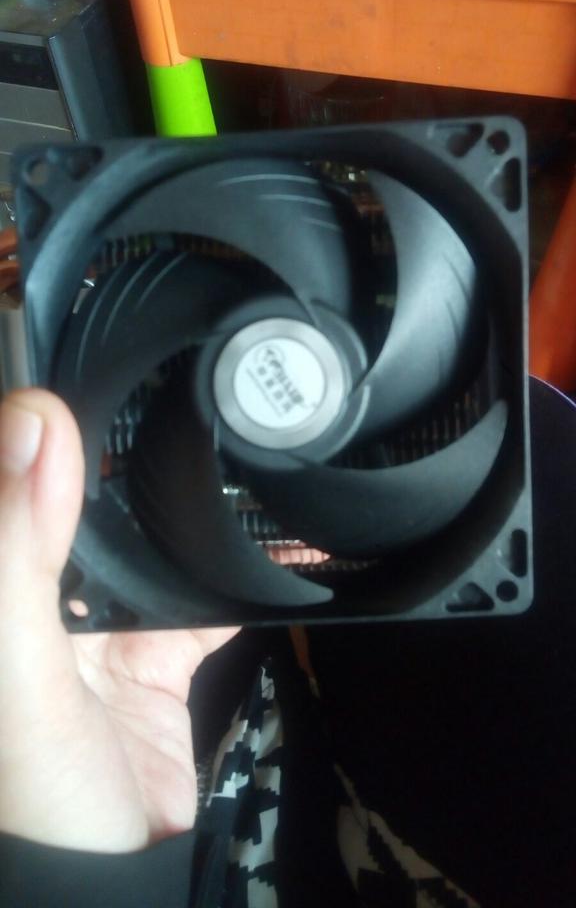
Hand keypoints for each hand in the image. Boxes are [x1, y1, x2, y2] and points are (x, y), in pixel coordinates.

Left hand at [0, 389, 237, 853]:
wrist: (111, 899)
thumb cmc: (39, 805)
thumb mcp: (17, 678)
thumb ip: (14, 554)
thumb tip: (32, 421)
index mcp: (2, 578)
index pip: (20, 468)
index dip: (54, 411)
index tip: (113, 349)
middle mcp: (39, 595)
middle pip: (88, 496)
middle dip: (135, 447)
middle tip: (199, 385)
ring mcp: (99, 628)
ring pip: (151, 541)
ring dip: (195, 505)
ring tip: (248, 446)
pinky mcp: (153, 660)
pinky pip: (206, 599)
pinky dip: (250, 574)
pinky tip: (290, 544)